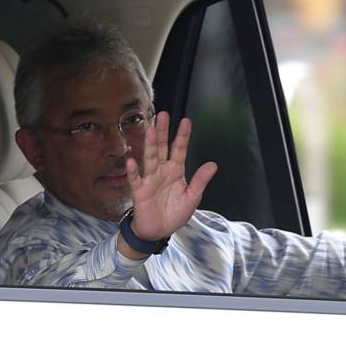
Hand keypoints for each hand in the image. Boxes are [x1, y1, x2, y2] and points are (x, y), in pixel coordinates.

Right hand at [125, 111, 216, 241]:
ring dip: (149, 145)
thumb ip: (200, 180)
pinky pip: (136, 179)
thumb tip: (213, 164)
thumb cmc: (174, 214)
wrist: (158, 232)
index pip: (179, 149)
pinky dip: (134, 170)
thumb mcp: (192, 197)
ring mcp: (150, 179)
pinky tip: (132, 161)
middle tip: (163, 115)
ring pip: (150, 158)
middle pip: (162, 148)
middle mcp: (162, 171)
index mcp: (176, 171)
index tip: (186, 121)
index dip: (182, 136)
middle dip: (162, 132)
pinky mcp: (140, 191)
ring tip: (149, 130)